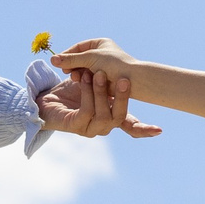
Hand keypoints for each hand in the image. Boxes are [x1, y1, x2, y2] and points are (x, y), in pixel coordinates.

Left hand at [38, 66, 161, 139]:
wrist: (44, 99)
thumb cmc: (71, 91)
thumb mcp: (95, 83)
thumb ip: (109, 82)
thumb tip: (127, 74)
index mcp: (110, 117)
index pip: (131, 127)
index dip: (144, 130)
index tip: (160, 130)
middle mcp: (102, 126)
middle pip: (120, 117)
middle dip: (122, 98)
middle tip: (123, 80)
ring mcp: (89, 129)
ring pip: (103, 115)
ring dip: (101, 92)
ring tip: (97, 73)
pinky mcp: (75, 126)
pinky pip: (86, 111)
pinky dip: (87, 93)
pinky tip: (83, 79)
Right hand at [51, 38, 137, 89]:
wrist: (132, 80)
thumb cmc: (114, 65)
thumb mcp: (90, 59)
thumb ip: (70, 59)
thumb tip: (52, 59)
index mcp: (100, 43)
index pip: (78, 47)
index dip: (67, 54)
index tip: (58, 62)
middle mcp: (101, 54)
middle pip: (80, 59)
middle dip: (72, 65)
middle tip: (66, 71)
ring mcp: (102, 67)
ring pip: (83, 70)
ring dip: (77, 73)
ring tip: (75, 78)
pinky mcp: (103, 79)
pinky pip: (89, 79)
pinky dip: (84, 81)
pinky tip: (81, 84)